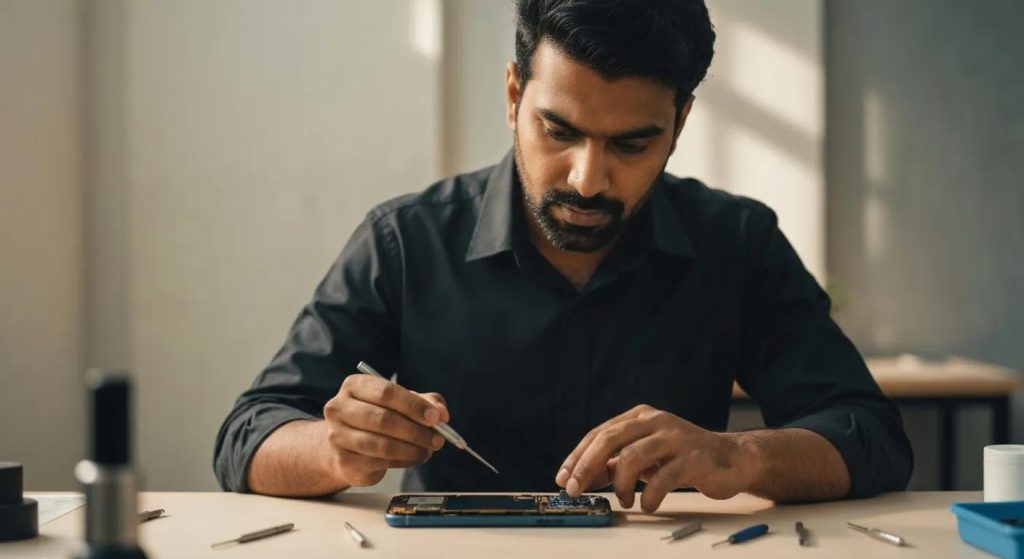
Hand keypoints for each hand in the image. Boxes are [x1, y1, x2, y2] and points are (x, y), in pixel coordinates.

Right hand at [322, 374, 448, 486]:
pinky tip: (413, 458)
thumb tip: (441, 413)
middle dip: (416, 431)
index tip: (435, 417)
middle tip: (437, 439)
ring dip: (412, 449)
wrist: (348, 448)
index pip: (386, 392)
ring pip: (382, 444)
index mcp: (354, 386)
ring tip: (427, 450)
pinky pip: (379, 462)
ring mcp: (337, 435)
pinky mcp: (343, 460)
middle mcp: (339, 408)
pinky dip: (403, 462)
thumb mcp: (401, 403)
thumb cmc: (377, 419)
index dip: (413, 405)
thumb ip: (425, 402)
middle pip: (383, 419)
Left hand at [555, 405, 755, 512]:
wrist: (730, 458)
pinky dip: (649, 496)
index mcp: (640, 417)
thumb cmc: (681, 457)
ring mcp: (675, 437)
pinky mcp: (694, 458)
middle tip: (575, 489)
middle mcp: (656, 421)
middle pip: (610, 438)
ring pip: (632, 457)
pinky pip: (662, 478)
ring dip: (620, 484)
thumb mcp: (645, 457)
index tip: (563, 479)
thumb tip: (582, 479)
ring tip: (624, 500)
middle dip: (586, 466)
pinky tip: (648, 504)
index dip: (577, 456)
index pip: (600, 433)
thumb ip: (616, 464)